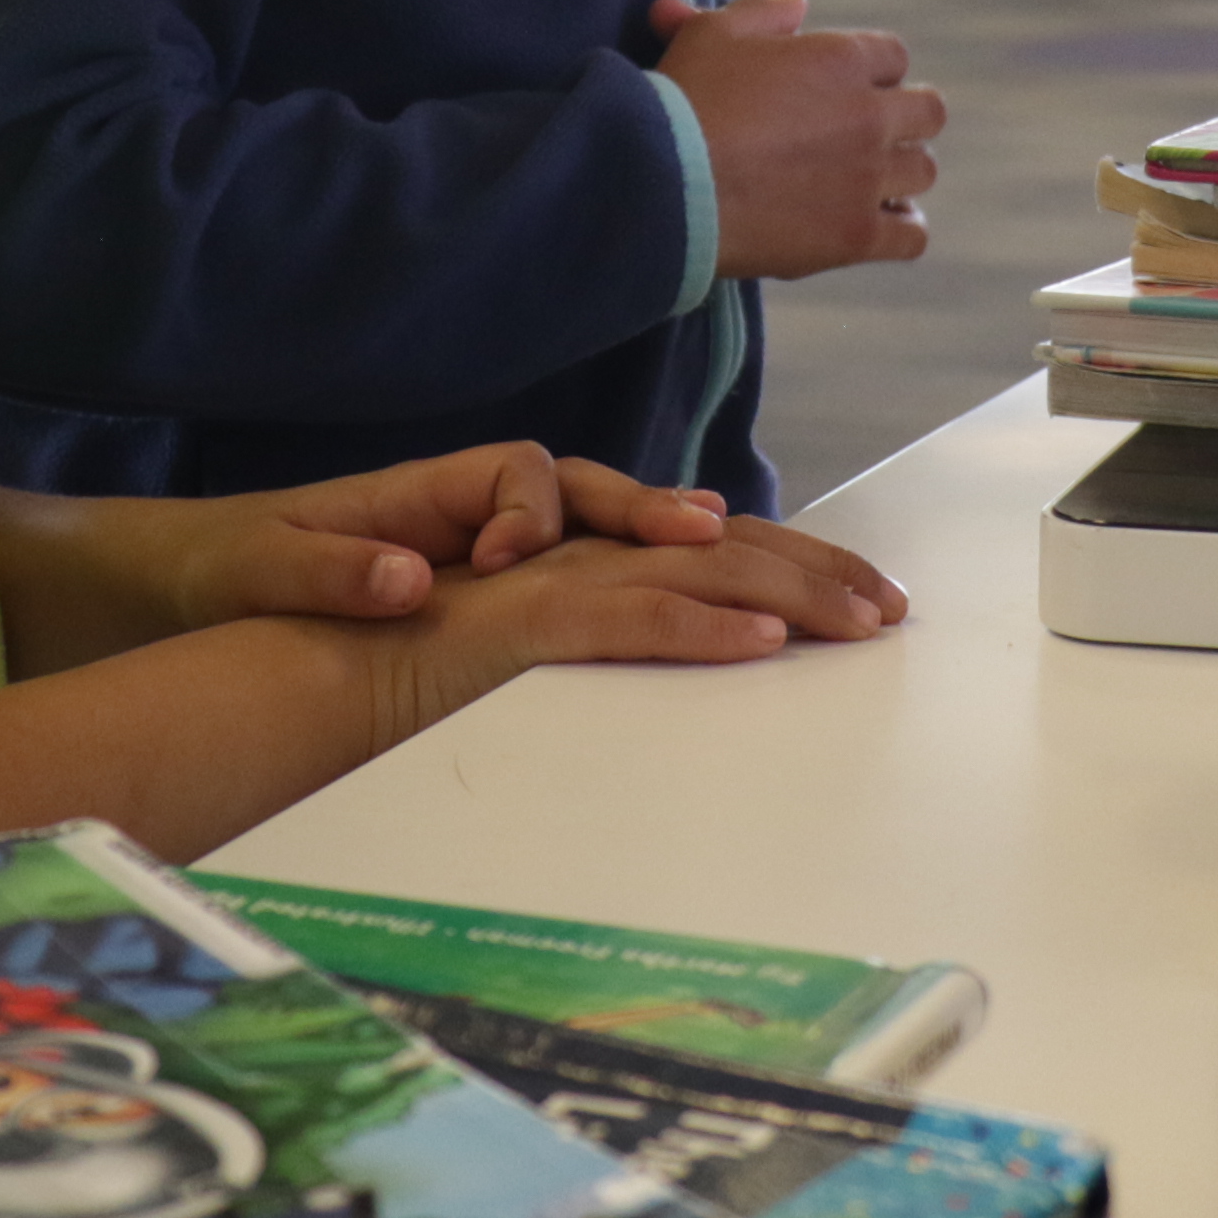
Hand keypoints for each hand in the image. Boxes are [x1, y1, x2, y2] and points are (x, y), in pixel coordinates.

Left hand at [180, 443, 773, 624]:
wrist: (213, 572)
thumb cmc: (240, 565)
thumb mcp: (266, 568)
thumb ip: (334, 569)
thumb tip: (409, 575)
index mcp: (436, 488)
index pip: (518, 479)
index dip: (529, 518)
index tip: (509, 566)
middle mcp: (489, 504)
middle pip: (602, 494)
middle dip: (666, 516)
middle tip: (715, 535)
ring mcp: (514, 541)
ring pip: (626, 532)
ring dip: (699, 548)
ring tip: (779, 570)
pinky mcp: (522, 583)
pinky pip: (616, 574)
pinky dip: (678, 581)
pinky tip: (746, 601)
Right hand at [434, 525, 911, 684]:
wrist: (320, 660)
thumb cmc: (415, 668)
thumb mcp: (533, 652)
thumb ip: (602, 641)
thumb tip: (681, 663)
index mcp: (591, 556)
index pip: (715, 549)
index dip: (798, 562)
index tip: (869, 595)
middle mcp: (585, 552)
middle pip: (727, 548)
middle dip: (821, 571)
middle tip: (897, 608)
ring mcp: (559, 579)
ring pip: (697, 572)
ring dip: (789, 593)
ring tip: (860, 623)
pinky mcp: (527, 619)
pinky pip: (630, 616)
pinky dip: (701, 627)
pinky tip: (762, 645)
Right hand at [649, 0, 946, 277]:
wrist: (664, 182)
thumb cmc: (682, 101)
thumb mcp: (712, 33)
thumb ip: (762, 13)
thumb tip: (798, 3)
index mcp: (841, 61)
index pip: (894, 57)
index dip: (873, 72)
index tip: (846, 89)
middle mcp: (868, 116)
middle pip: (927, 112)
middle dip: (904, 119)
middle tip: (869, 134)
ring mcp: (867, 179)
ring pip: (923, 171)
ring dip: (902, 174)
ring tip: (873, 182)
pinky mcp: (857, 236)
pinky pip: (913, 235)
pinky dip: (903, 229)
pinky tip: (880, 226)